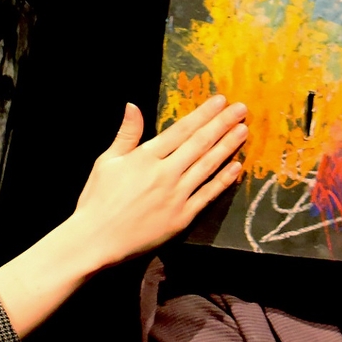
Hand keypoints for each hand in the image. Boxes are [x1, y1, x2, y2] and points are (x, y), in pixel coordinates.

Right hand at [0, 96, 245, 338]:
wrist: (97, 240)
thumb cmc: (98, 200)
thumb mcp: (107, 161)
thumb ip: (126, 133)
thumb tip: (133, 105)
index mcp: (146, 157)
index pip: (181, 130)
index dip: (202, 114)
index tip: (220, 100)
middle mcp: (165, 173)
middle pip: (200, 144)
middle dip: (222, 124)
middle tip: (241, 109)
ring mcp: (176, 196)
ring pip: (208, 166)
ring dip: (228, 147)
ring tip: (244, 131)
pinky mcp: (182, 217)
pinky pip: (207, 195)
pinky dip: (223, 180)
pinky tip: (236, 167)